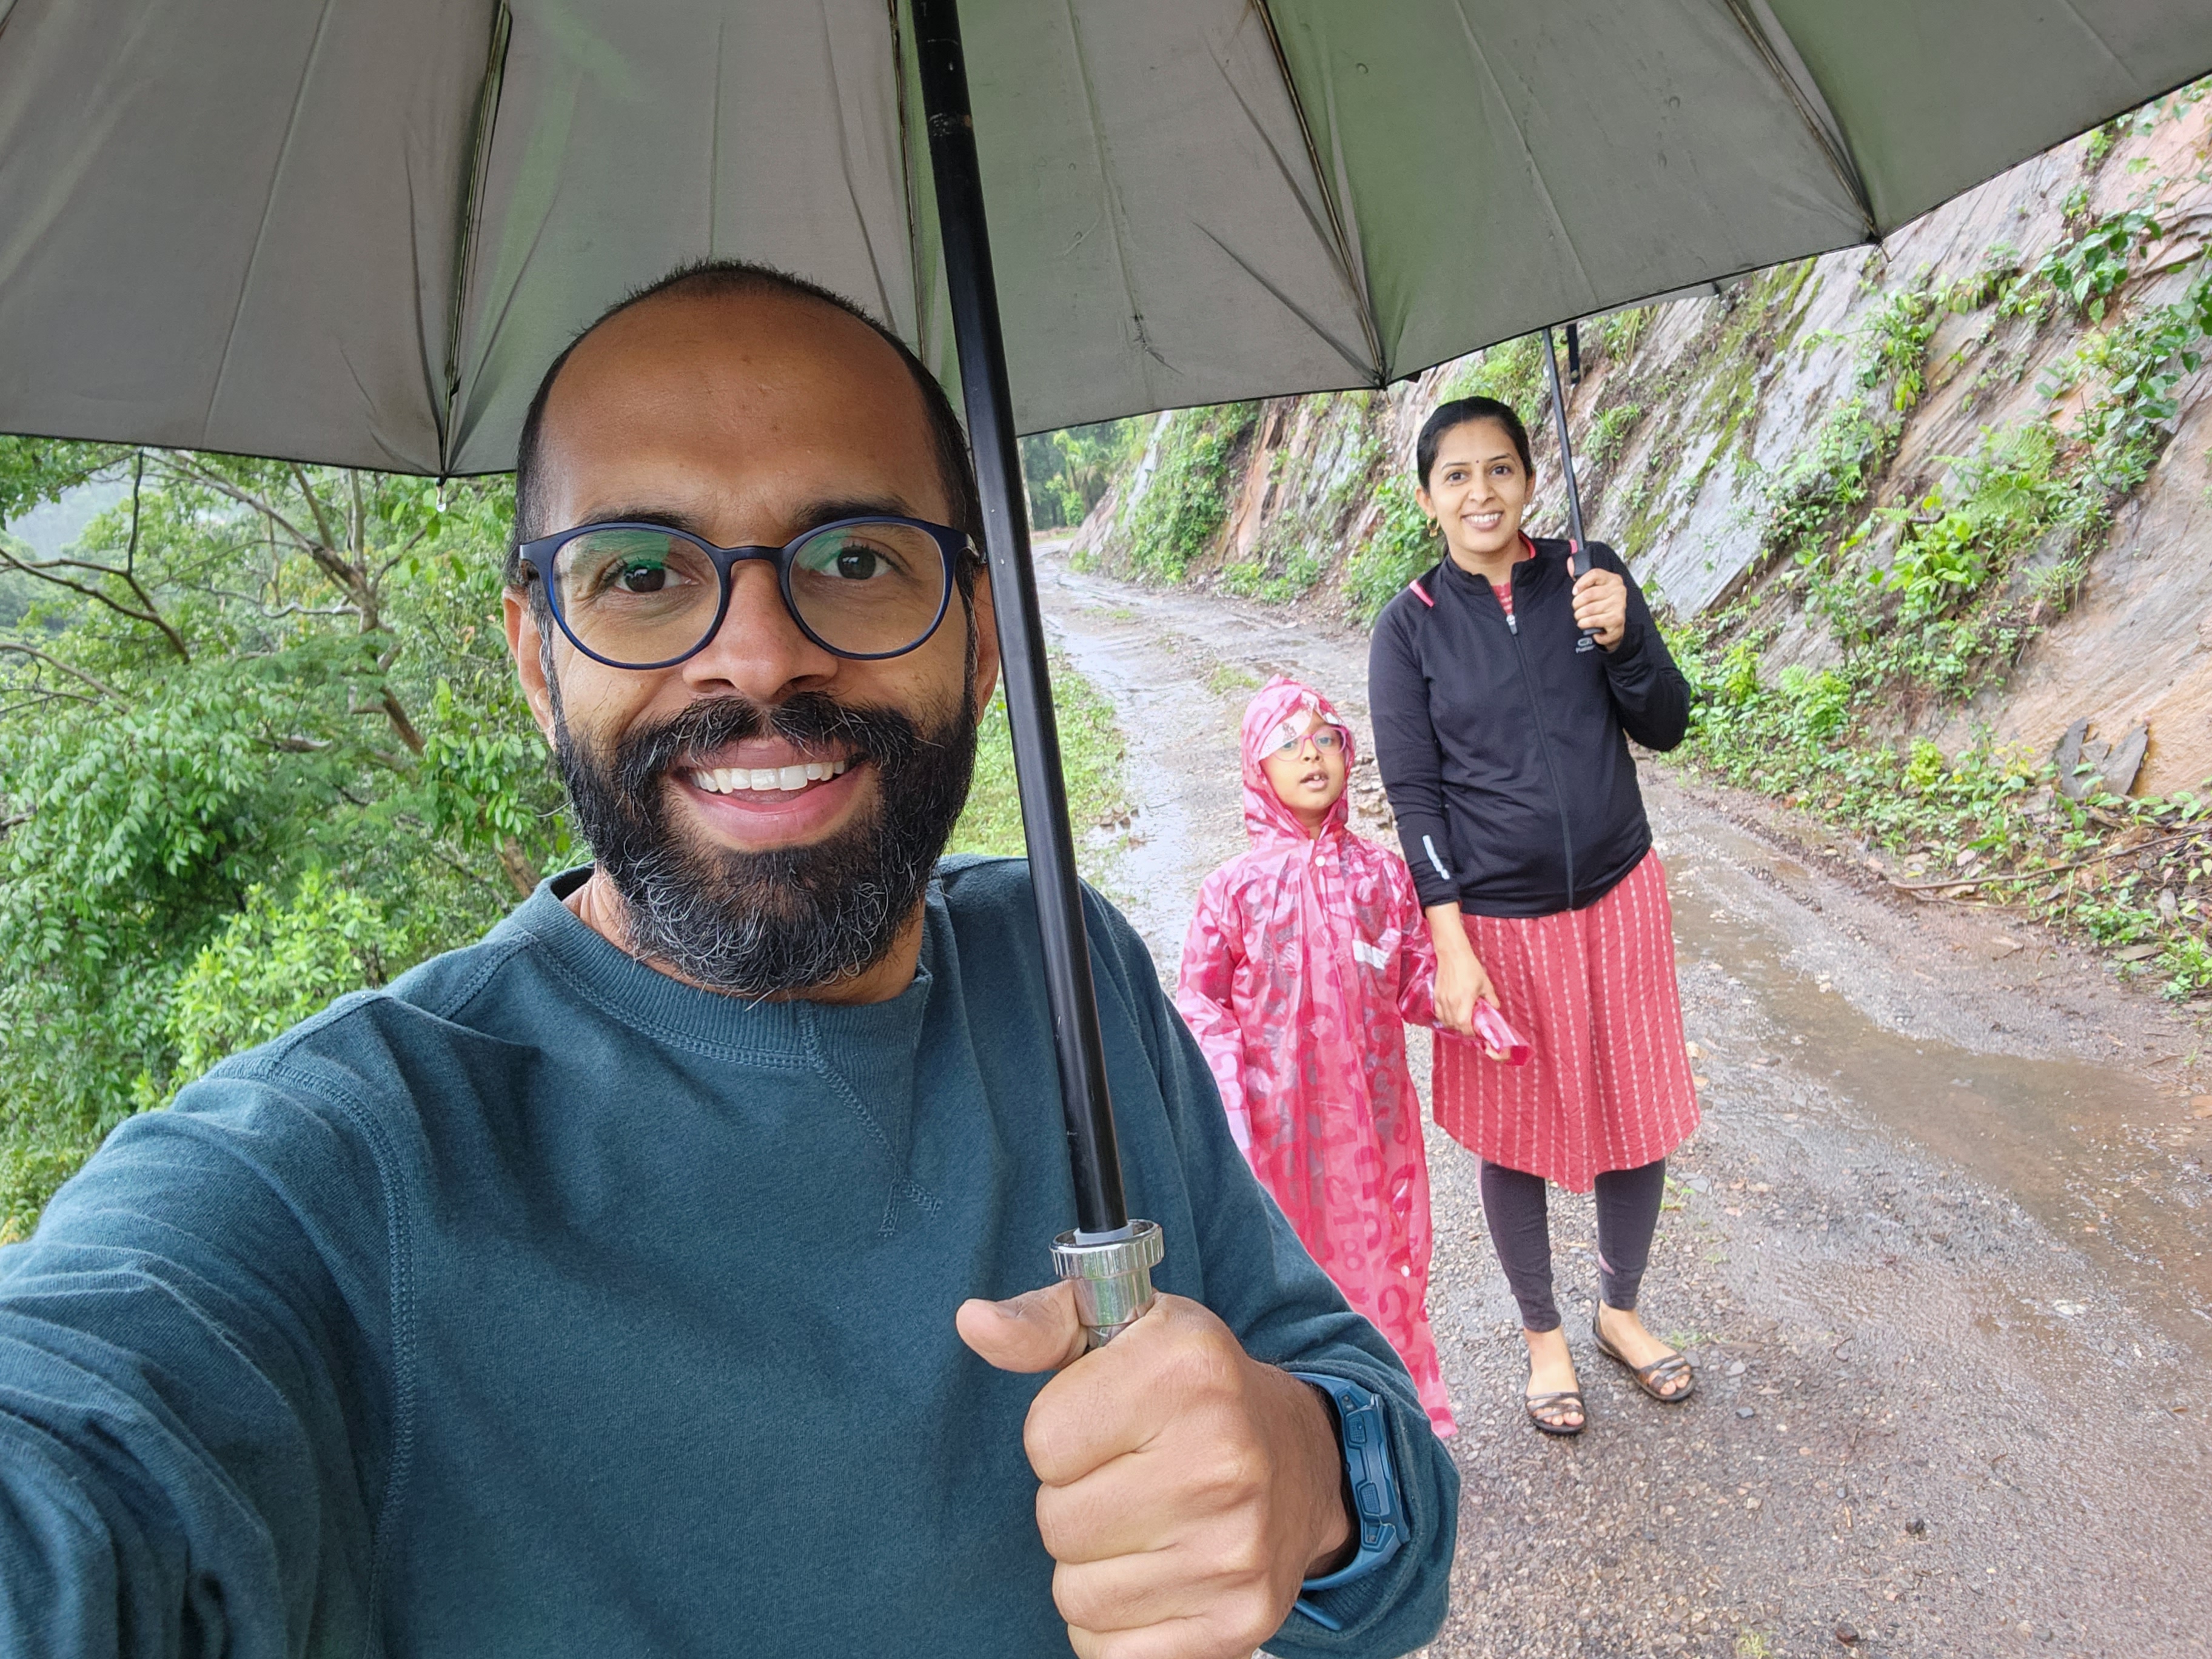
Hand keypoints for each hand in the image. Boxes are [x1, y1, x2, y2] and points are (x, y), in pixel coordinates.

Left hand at [957, 1283, 1352, 1658]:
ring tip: (1145, 1526)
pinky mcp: (1237, 1623)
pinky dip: (1118, 1626)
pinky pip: (1110, 1652)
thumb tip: (973, 1322)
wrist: (1302, 1462)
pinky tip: (1158, 1575)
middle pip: (1056, 1523)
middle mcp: (1223, 1462)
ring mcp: (1235, 1551)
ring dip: (1093, 1568)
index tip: (1107, 1423)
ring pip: (1077, 1595)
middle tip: (1128, 1478)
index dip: (1061, 1433)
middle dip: (1075, 1503)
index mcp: (1189, 1371)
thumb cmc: (1191, 1392)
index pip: (1044, 1441)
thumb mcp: (1126, 1331)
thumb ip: (1042, 1325)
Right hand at [1424, 906, 1495, 1040]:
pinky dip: (1445, 1018)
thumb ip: (1491, 998)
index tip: (1477, 1031)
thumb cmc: (1469, 967)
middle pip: (1455, 1026)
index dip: (1471, 1032)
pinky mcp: (1436, 996)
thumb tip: (1495, 1009)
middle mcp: (1452, 1002)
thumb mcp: (1485, 983)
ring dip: (1455, 1025)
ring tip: (1462, 1021)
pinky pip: (1439, 1014)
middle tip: (1472, 1026)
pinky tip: (1452, 1015)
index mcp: (1465, 1000)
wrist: (1453, 954)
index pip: (1465, 1025)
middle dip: (1464, 1030)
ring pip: (1446, 1021)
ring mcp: (1442, 999)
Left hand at [1570, 567, 1627, 649]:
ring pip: (1589, 610)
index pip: (1594, 574)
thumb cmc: (1602, 605)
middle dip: (1576, 605)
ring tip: (1581, 618)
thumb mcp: (1594, 588)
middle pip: (1588, 594)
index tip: (1574, 592)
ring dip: (1579, 617)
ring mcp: (1619, 605)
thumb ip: (1582, 576)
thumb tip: (1570, 562)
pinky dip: (1586, 625)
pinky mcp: (1617, 620)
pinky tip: (1587, 625)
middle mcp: (1618, 590)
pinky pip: (1593, 622)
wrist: (1614, 625)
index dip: (1580, 583)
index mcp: (1613, 579)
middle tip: (1577, 609)